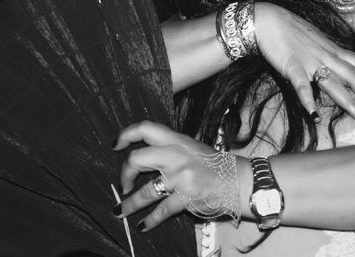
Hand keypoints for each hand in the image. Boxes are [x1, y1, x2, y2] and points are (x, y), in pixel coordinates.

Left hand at [113, 121, 241, 230]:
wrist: (239, 180)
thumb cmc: (215, 165)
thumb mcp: (192, 148)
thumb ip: (170, 149)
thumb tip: (145, 157)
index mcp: (177, 140)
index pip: (146, 129)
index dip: (126, 135)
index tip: (115, 144)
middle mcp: (176, 156)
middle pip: (137, 159)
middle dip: (124, 174)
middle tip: (124, 184)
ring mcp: (181, 177)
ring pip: (145, 192)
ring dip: (129, 204)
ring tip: (119, 211)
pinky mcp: (186, 197)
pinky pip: (160, 210)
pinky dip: (149, 220)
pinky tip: (143, 225)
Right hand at [254, 2, 354, 120]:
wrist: (268, 19)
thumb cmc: (291, 31)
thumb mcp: (317, 41)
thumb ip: (329, 54)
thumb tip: (341, 65)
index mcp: (332, 49)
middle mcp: (326, 55)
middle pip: (353, 76)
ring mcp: (309, 61)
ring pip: (333, 82)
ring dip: (348, 100)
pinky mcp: (292, 67)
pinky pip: (302, 86)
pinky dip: (308, 101)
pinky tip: (315, 117)